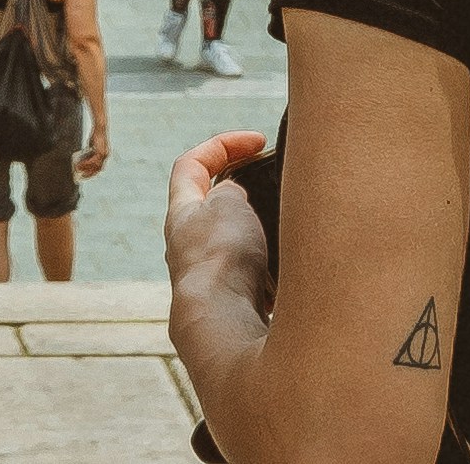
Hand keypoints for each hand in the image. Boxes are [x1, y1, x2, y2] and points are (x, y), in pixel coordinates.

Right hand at [77, 130, 110, 179]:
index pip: (99, 167)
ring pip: (94, 166)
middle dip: (89, 173)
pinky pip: (93, 161)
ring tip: (77, 169)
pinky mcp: (100, 152)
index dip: (92, 172)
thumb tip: (83, 160)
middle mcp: (106, 156)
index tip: (85, 175)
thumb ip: (90, 152)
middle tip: (81, 176)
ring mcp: (104, 155)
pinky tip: (80, 164)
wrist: (100, 127)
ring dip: (85, 168)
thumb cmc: (96, 135)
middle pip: (97, 169)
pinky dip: (86, 164)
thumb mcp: (92, 145)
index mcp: (105, 155)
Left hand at [166, 129, 275, 320]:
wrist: (223, 328)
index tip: (256, 141)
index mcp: (180, 212)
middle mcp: (187, 246)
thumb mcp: (228, 203)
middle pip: (213, 207)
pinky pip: (256, 281)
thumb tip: (233, 197)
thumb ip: (230, 190)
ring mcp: (208, 280)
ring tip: (287, 236)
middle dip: (246, 196)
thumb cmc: (221, 258)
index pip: (191, 164)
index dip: (222, 144)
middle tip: (273, 189)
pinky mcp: (230, 309)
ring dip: (264, 239)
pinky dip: (274, 273)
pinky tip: (289, 275)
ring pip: (238, 246)